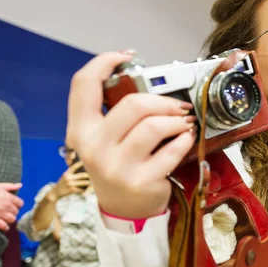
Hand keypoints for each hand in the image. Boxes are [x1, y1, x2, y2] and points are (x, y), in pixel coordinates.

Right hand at [0, 182, 23, 230]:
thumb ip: (10, 186)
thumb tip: (20, 185)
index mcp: (8, 197)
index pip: (20, 204)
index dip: (17, 205)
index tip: (12, 205)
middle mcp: (6, 206)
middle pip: (16, 212)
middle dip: (12, 212)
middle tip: (7, 212)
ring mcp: (0, 213)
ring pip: (12, 219)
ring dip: (9, 219)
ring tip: (5, 218)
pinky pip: (4, 226)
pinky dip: (5, 227)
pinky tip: (3, 226)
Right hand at [52, 161, 91, 198]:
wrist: (56, 192)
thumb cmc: (62, 183)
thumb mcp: (65, 176)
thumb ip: (71, 172)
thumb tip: (80, 167)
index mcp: (66, 173)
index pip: (74, 167)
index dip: (80, 163)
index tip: (86, 162)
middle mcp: (68, 178)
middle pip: (82, 175)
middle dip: (89, 175)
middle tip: (95, 174)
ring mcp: (70, 184)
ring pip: (84, 182)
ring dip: (90, 183)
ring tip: (95, 182)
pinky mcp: (72, 189)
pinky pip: (82, 189)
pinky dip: (86, 189)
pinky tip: (90, 189)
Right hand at [66, 52, 197, 218]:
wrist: (124, 209)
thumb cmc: (119, 166)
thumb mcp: (106, 140)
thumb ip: (115, 113)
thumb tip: (147, 81)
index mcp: (81, 131)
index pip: (83, 85)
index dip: (104, 62)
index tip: (126, 57)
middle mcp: (94, 148)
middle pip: (132, 104)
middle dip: (162, 100)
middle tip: (178, 106)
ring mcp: (117, 167)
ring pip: (154, 125)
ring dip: (176, 119)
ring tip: (184, 122)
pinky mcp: (142, 181)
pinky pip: (172, 149)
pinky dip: (185, 138)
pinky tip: (186, 137)